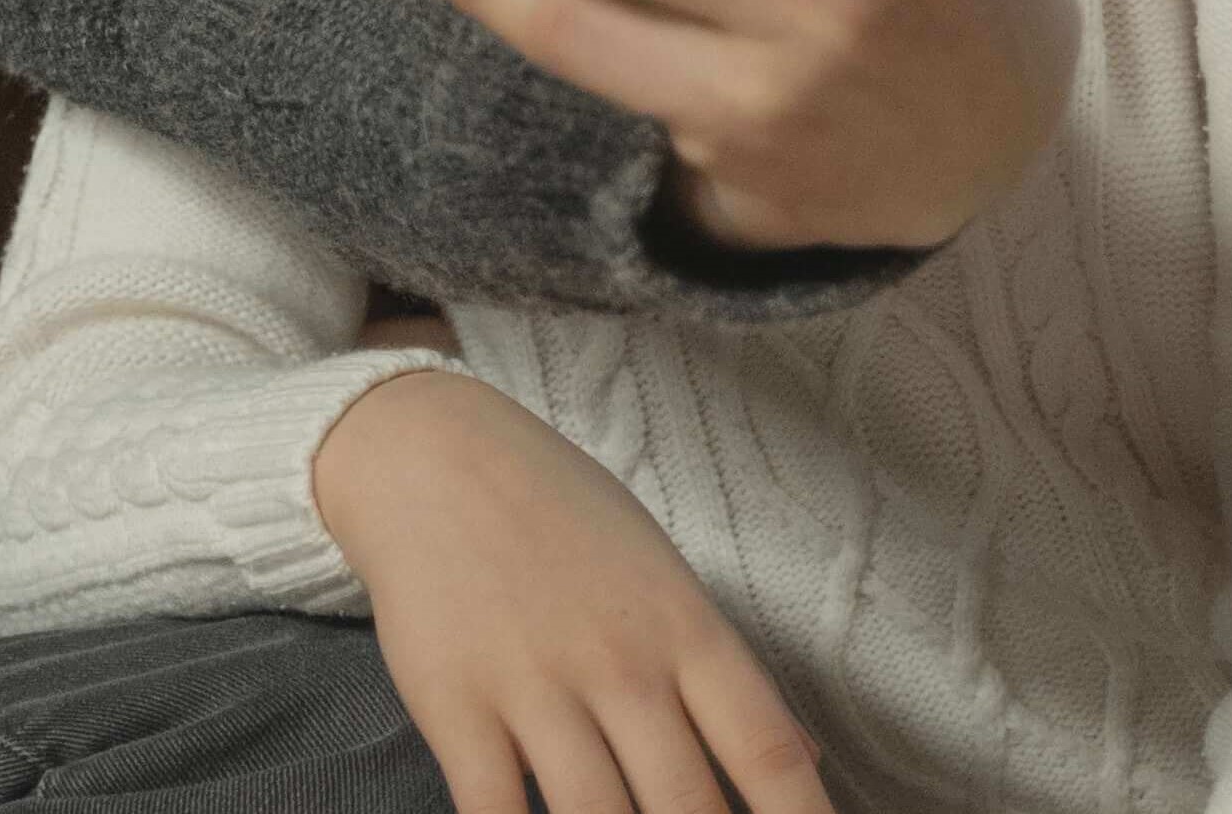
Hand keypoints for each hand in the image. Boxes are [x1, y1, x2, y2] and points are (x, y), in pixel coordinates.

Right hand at [313, 366, 825, 813]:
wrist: (427, 453)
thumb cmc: (558, 517)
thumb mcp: (660, 574)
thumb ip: (724, 674)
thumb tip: (804, 764)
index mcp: (685, 629)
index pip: (768, 752)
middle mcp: (620, 663)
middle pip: (688, 809)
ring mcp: (536, 685)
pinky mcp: (455, 704)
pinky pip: (494, 813)